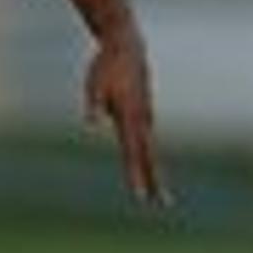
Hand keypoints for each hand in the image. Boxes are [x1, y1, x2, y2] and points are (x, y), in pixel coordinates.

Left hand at [88, 25, 168, 208]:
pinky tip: (147, 169)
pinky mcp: (144, 112)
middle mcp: (142, 120)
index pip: (134, 152)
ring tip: (156, 194)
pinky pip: (147, 141)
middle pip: (149, 157)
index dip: (136, 174)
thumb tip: (90, 123)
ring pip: (150, 150)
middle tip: (161, 205)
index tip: (140, 195)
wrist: (126, 46)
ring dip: (153, 172)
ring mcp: (146, 116)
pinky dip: (149, 157)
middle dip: (154, 181)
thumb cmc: (106, 67)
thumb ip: (94, 106)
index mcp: (130, 117)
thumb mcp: (94, 85)